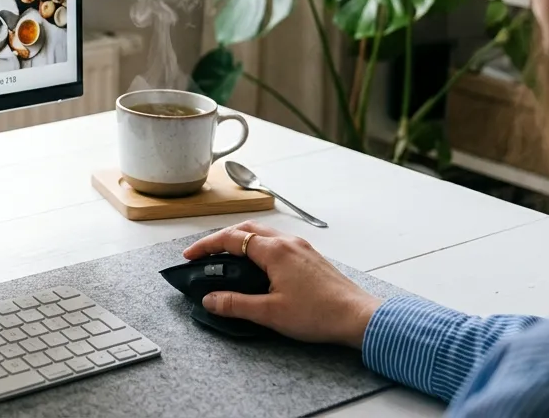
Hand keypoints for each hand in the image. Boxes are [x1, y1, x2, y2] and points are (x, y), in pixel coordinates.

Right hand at [183, 221, 383, 347]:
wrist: (358, 318)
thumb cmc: (320, 314)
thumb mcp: (270, 313)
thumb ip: (236, 304)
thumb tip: (210, 300)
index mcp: (275, 251)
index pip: (231, 239)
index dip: (207, 246)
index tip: (191, 256)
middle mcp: (288, 243)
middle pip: (247, 229)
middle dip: (222, 238)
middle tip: (206, 254)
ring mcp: (301, 248)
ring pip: (263, 234)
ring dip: (242, 240)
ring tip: (228, 257)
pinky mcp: (310, 258)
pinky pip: (278, 243)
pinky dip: (259, 247)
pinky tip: (258, 265)